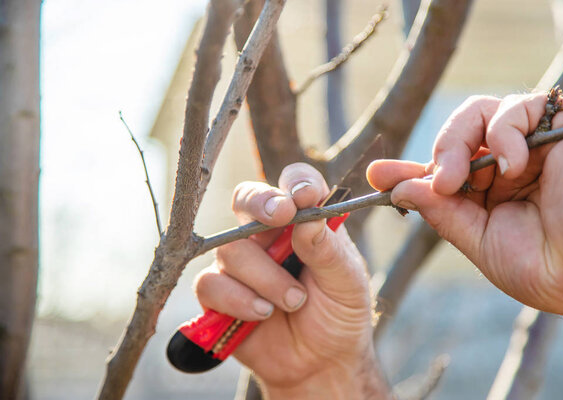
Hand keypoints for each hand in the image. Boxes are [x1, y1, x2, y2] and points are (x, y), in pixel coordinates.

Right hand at [194, 163, 390, 398]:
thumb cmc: (339, 314)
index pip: (294, 185)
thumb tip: (308, 217)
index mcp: (303, 223)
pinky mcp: (219, 293)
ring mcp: (241, 263)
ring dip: (265, 277)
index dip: (296, 183)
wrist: (321, 363)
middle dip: (261, 204)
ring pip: (232, 249)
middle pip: (247, 199)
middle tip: (281, 217)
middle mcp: (267, 236)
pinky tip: (263, 314)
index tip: (305, 197)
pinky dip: (239, 300)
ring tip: (294, 301)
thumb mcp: (347, 282)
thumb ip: (328, 249)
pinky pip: (210, 284)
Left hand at [367, 93, 562, 322]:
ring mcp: (532, 144)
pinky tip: (511, 165)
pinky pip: (516, 107)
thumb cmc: (549, 268)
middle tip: (437, 181)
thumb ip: (442, 212)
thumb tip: (398, 189)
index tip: (378, 175)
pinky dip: (502, 132)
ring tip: (459, 176)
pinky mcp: (559, 124)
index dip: (409, 172)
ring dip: (457, 140)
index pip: (442, 172)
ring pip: (478, 113)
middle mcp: (507, 166)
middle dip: (436, 155)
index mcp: (490, 194)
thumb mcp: (480, 242)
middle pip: (455, 137)